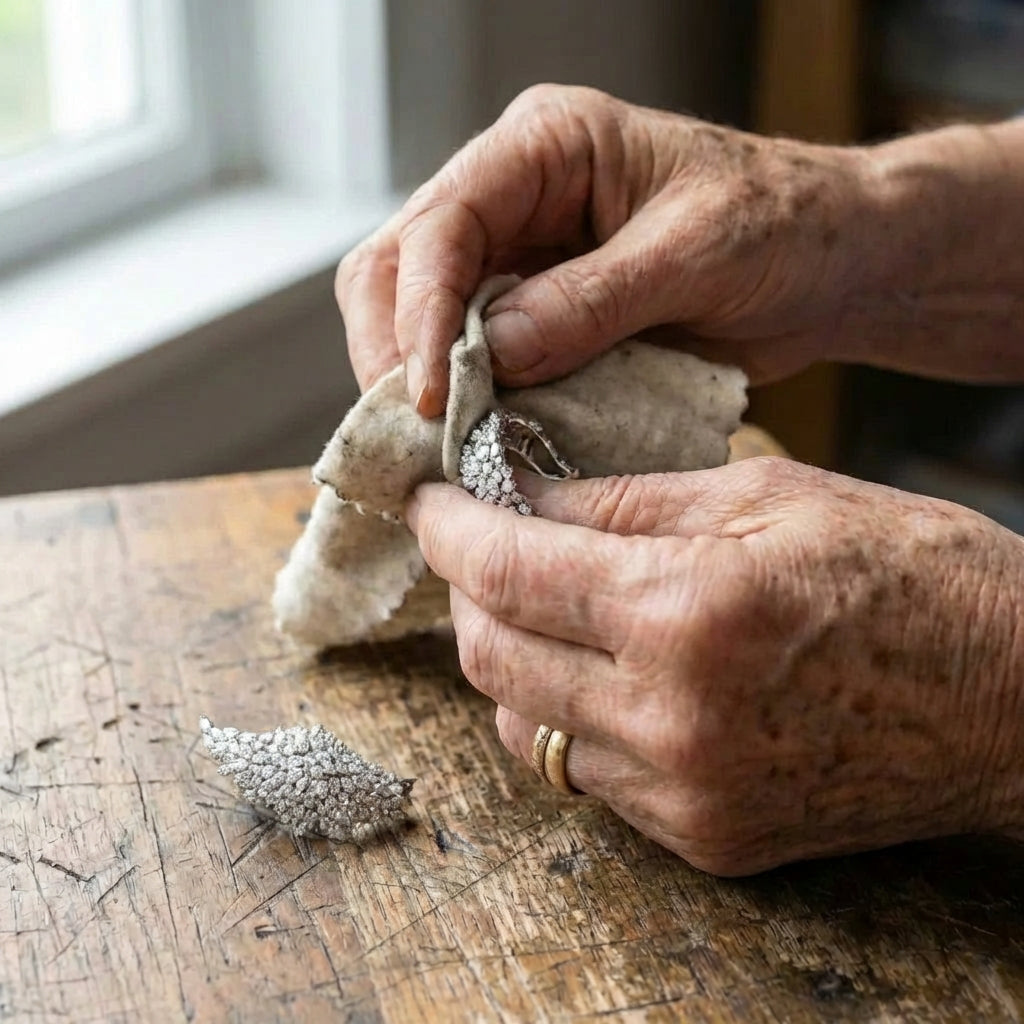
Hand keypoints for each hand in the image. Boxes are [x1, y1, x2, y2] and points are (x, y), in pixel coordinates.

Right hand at [337, 84, 875, 414]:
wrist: (828, 264)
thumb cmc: (782, 225)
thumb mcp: (695, 253)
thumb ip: (592, 301)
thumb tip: (492, 354)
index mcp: (546, 147)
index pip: (442, 222)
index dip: (421, 311)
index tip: (429, 394)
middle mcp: (514, 196)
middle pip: (400, 266)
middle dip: (396, 351)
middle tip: (417, 431)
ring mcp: (519, 258)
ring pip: (419, 317)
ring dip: (421, 382)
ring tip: (439, 446)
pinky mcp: (536, 315)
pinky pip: (473, 358)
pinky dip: (468, 402)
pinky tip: (476, 440)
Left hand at [406, 459, 1023, 874]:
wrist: (1015, 700)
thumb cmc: (910, 574)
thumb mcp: (767, 496)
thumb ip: (627, 502)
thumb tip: (526, 494)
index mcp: (686, 611)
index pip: (508, 569)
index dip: (449, 529)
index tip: (427, 501)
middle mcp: (670, 717)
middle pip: (491, 656)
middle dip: (465, 590)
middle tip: (476, 543)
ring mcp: (684, 792)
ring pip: (524, 725)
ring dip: (506, 657)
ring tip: (533, 603)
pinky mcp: (704, 836)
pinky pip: (585, 775)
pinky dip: (564, 714)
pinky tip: (593, 669)